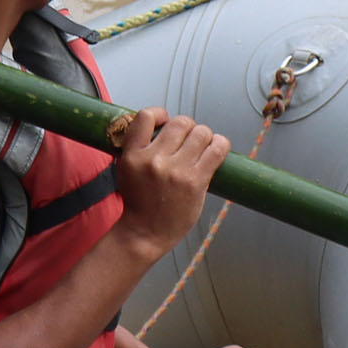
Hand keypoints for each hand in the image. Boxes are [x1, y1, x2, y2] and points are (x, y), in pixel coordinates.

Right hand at [109, 107, 228, 252]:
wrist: (145, 234)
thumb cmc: (138, 202)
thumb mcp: (126, 170)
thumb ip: (139, 148)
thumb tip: (163, 126)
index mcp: (133, 155)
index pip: (146, 116)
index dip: (160, 114)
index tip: (166, 122)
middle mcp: (154, 160)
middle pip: (180, 122)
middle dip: (188, 128)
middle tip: (188, 142)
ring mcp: (176, 171)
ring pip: (201, 132)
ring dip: (205, 136)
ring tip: (202, 147)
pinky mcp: (196, 181)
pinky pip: (217, 149)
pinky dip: (220, 145)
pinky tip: (217, 149)